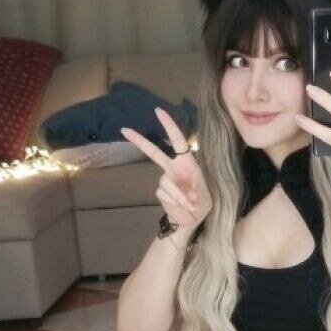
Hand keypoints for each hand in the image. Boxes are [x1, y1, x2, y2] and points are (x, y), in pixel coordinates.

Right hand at [120, 108, 212, 228]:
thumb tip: (187, 190)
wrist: (193, 219)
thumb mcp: (207, 193)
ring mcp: (165, 179)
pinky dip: (177, 202)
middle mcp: (173, 167)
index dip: (169, 125)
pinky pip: (165, 194)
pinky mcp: (160, 192)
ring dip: (180, 196)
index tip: (158, 111)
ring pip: (167, 183)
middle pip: (153, 152)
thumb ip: (197, 187)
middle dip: (139, 141)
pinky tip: (184, 207)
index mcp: (186, 161)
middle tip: (124, 130)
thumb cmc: (203, 202)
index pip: (177, 140)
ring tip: (191, 205)